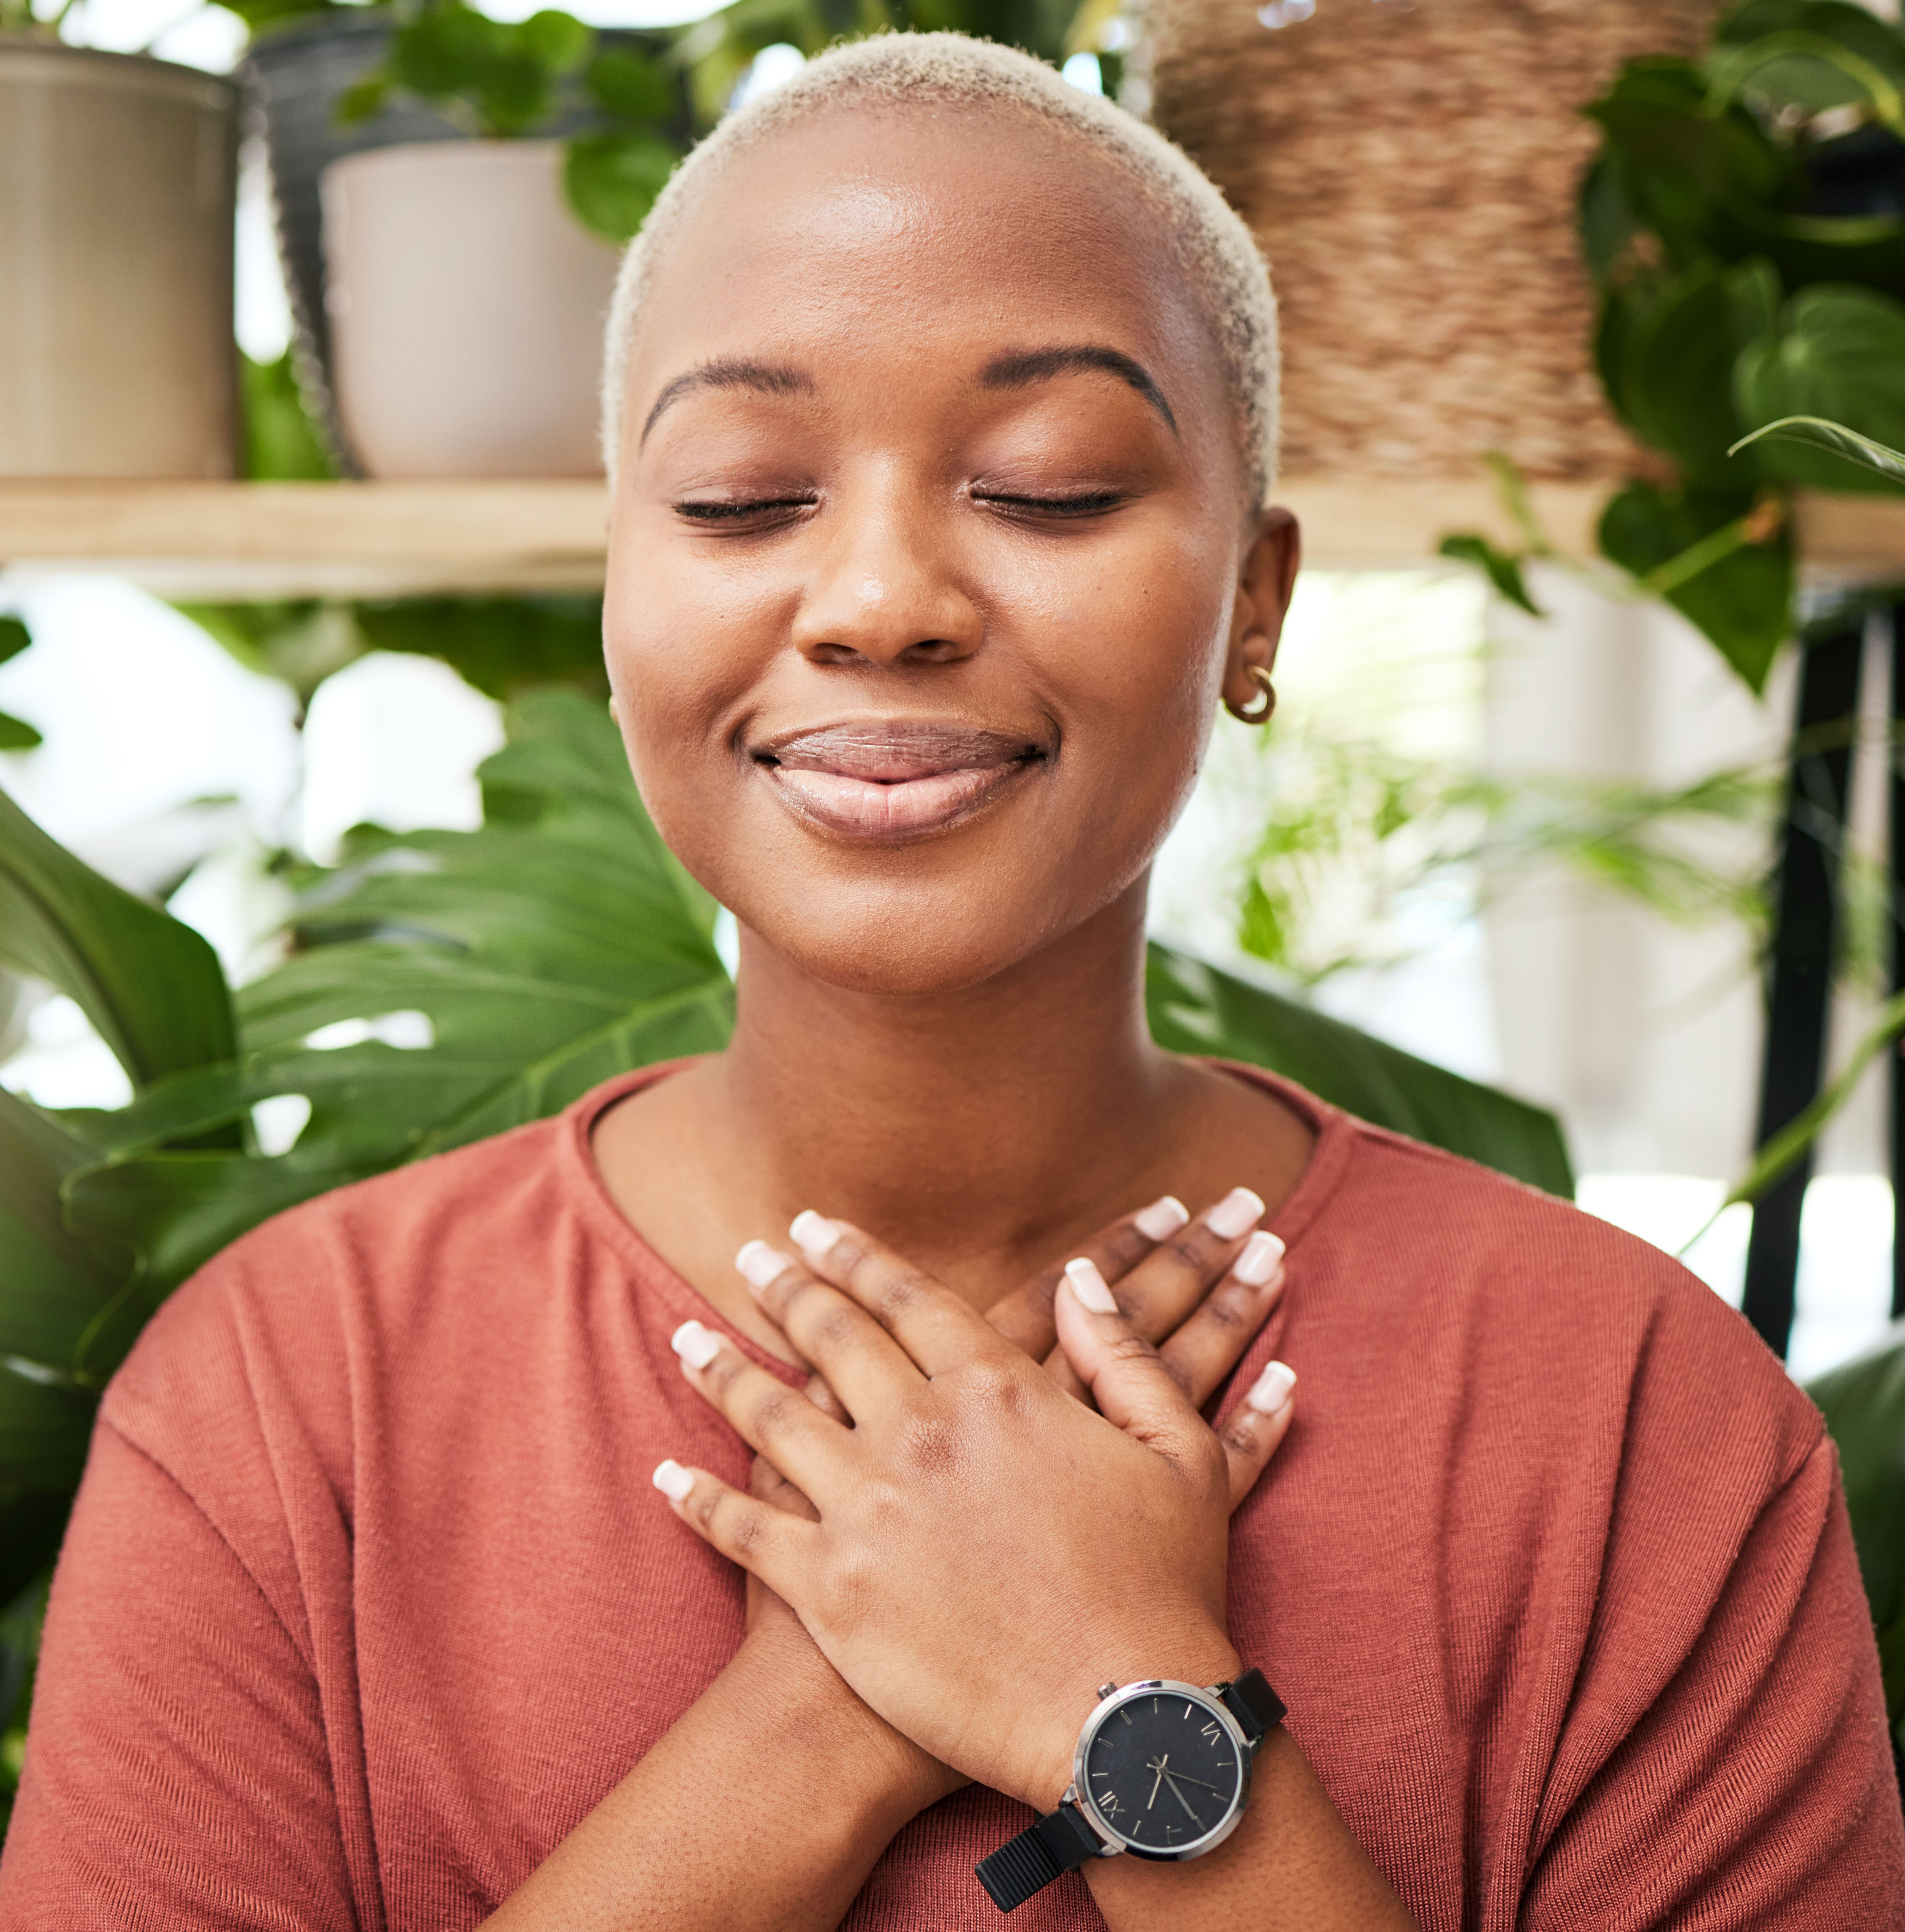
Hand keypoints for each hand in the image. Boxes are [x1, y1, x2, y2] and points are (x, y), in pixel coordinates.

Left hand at [655, 1211, 1297, 1810]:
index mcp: (997, 1391)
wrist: (1121, 1723)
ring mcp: (866, 1508)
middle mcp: (919, 1432)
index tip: (817, 1227)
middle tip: (753, 1256)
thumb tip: (1083, 1281)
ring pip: (771, 1418)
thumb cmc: (1161, 1590)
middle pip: (834, 1337)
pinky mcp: (830, 1589)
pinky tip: (666, 1476)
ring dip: (723, 1372)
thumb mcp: (1180, 1453)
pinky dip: (698, 1499)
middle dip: (788, 1288)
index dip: (859, 1256)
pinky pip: (744, 1529)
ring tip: (687, 1339)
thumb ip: (1126, 1356)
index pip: (909, 1299)